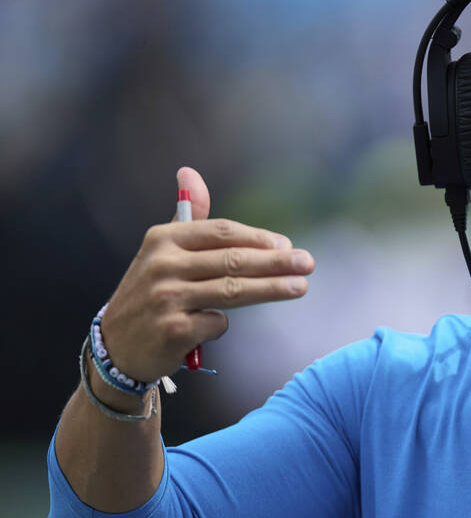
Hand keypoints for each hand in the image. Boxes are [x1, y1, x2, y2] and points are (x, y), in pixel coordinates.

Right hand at [98, 166, 314, 381]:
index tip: (286, 244)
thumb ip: (188, 217)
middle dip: (276, 262)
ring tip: (300, 287)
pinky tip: (216, 324)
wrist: (117, 346)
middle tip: (307, 263)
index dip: (258, 238)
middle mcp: (162, 265)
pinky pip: (217, 323)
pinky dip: (223, 324)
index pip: (222, 232)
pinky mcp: (173, 330)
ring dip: (272, 288)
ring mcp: (166, 298)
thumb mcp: (162, 250)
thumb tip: (190, 171)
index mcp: (163, 239)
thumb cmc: (152, 293)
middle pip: (233, 260)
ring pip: (232, 290)